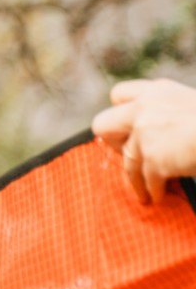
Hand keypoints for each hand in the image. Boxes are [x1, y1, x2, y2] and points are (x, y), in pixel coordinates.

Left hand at [91, 78, 195, 204]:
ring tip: (143, 192)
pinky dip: (152, 191)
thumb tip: (147, 134)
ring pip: (126, 162)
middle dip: (112, 143)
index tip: (126, 129)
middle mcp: (146, 107)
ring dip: (134, 180)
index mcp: (157, 91)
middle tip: (126, 156)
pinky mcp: (154, 158)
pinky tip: (158, 197)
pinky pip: (145, 181)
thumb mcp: (189, 107)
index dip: (118, 113)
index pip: (119, 94)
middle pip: (102, 124)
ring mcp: (147, 133)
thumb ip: (166, 113)